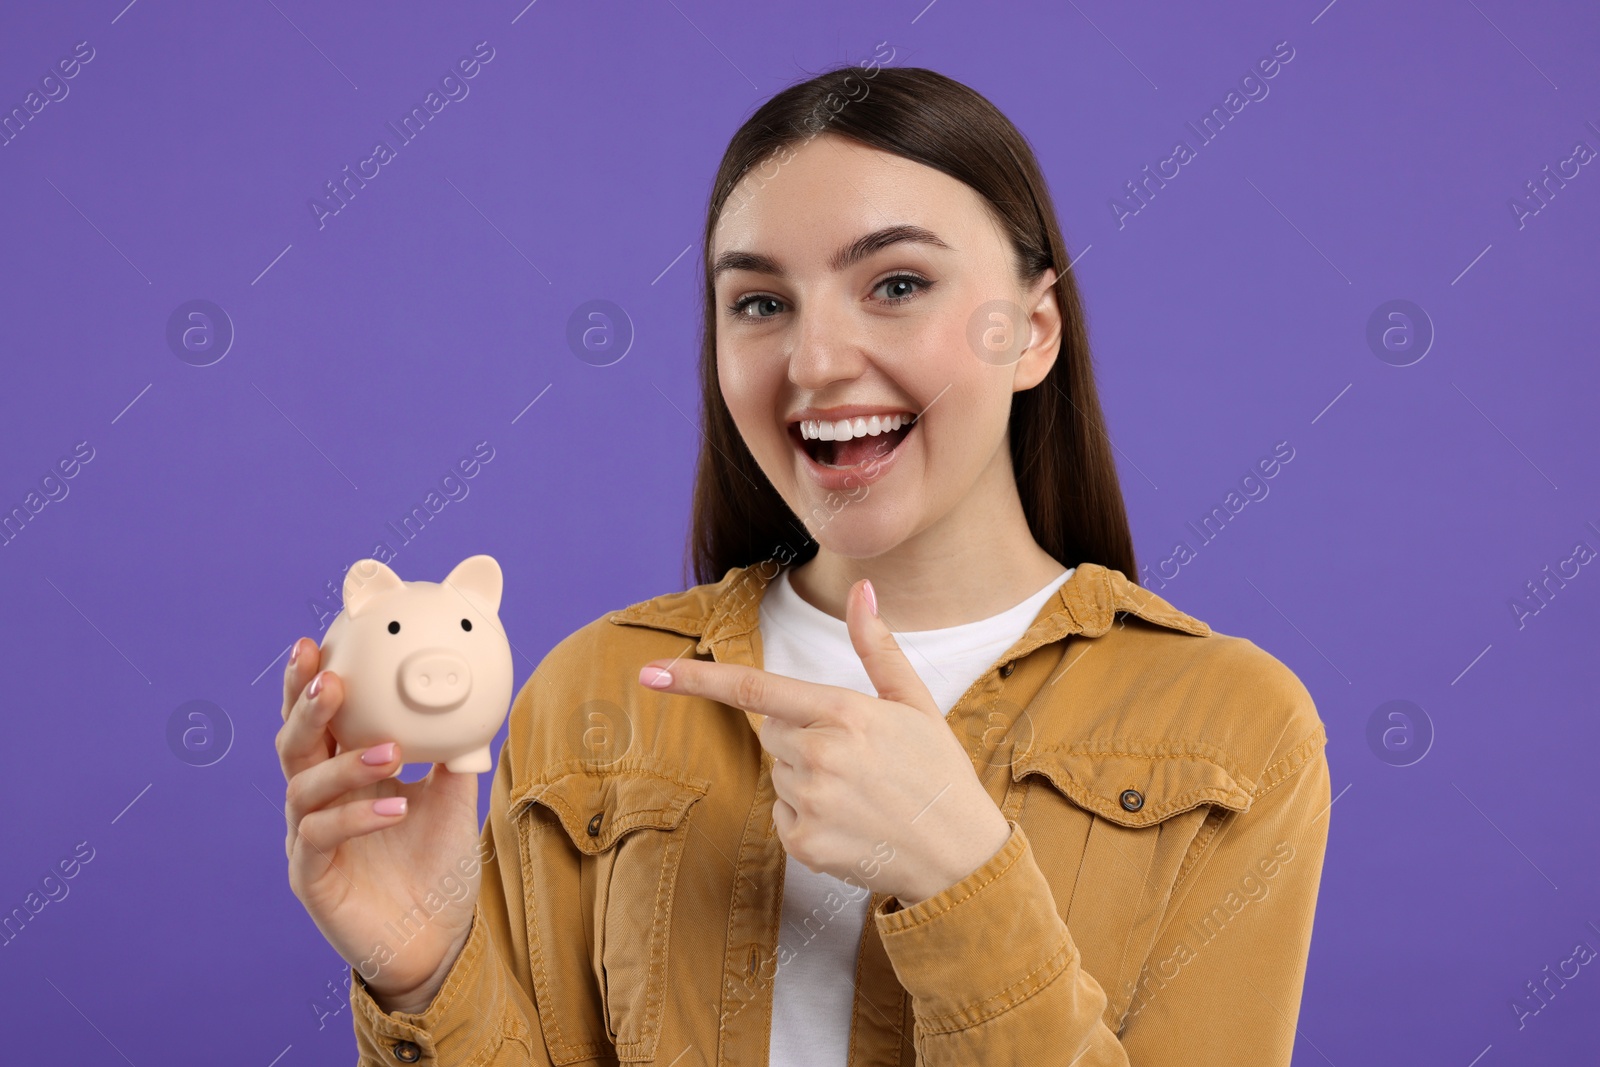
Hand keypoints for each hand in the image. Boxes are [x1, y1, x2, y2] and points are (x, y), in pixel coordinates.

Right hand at [276, 636, 485, 1013]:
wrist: (439, 938)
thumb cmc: (436, 864)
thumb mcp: (452, 798)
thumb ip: (454, 752)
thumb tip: (471, 697)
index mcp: (344, 773)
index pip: (319, 719)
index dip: (309, 681)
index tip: (316, 641)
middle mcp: (317, 801)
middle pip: (293, 744)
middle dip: (306, 707)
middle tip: (331, 679)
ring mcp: (307, 839)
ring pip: (302, 788)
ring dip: (345, 763)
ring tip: (390, 751)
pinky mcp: (311, 878)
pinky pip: (319, 838)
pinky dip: (356, 817)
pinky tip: (394, 807)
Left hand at [637, 578, 1011, 905]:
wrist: (960, 856)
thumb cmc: (939, 774)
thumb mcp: (914, 702)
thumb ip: (877, 646)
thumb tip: (863, 589)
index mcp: (844, 713)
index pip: (755, 690)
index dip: (697, 680)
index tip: (651, 672)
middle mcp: (820, 756)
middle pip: (773, 733)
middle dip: (803, 738)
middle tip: (858, 760)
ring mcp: (810, 803)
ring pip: (780, 775)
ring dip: (808, 780)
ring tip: (861, 794)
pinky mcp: (805, 844)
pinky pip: (784, 817)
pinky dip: (809, 819)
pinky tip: (852, 823)